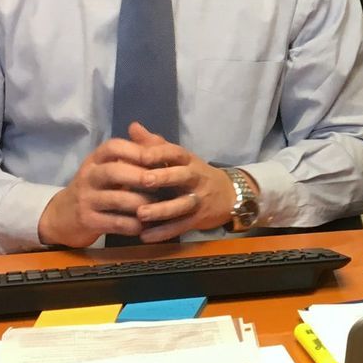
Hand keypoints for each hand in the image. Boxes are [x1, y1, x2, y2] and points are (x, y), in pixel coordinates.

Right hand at [38, 132, 162, 248]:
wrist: (62, 215)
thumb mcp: (108, 167)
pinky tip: (145, 226)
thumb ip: (134, 155)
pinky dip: (133, 224)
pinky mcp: (87, 221)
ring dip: (141, 202)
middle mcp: (88, 176)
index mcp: (96, 160)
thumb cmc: (95, 188)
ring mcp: (86, 199)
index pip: (113, 147)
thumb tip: (159, 139)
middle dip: (139, 176)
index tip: (156, 159)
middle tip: (161, 182)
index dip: (136, 151)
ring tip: (159, 206)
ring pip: (116, 199)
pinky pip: (114, 222)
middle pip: (113, 171)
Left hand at [119, 122, 239, 243]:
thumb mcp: (178, 158)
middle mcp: (195, 178)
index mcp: (188, 160)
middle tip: (145, 181)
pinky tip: (145, 236)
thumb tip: (133, 126)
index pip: (175, 153)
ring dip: (162, 210)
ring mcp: (198, 199)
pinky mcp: (198, 219)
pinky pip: (181, 226)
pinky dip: (164, 232)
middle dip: (165, 178)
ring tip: (141, 214)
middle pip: (183, 176)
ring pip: (182, 204)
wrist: (229, 196)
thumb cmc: (194, 174)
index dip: (159, 153)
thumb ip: (154, 144)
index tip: (140, 155)